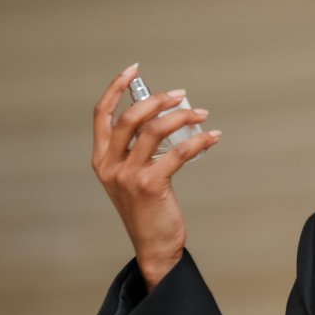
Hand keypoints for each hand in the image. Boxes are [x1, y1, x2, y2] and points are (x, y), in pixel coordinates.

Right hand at [92, 64, 221, 289]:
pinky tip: (213, 136)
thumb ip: (137, 150)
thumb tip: (161, 117)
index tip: (133, 69)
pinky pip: (178, 152)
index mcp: (101, 159)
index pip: (102, 114)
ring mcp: (128, 176)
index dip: (116, 88)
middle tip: (181, 95)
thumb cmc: (147, 209)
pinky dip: (199, 139)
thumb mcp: (131, 176)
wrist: (154, 245)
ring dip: (181, 116)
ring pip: (153, 130)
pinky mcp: (151, 185)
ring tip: (202, 114)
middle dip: (157, 99)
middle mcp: (110, 165)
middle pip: (130, 117)